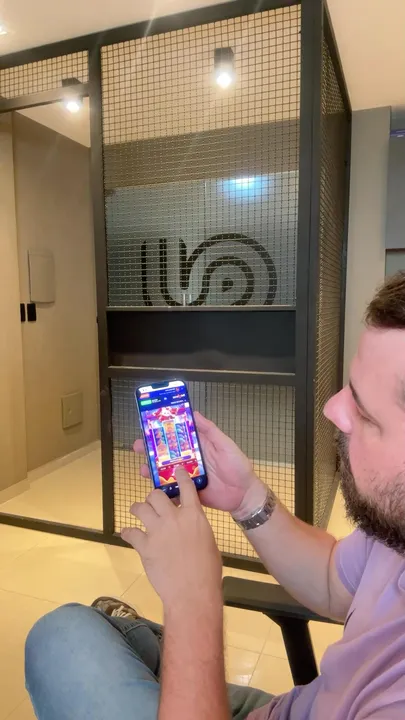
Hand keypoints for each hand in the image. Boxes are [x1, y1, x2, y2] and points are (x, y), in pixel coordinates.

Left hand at [122, 467, 221, 609]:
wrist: (192, 592)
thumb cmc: (207, 571)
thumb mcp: (208, 542)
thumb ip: (197, 528)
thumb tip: (190, 527)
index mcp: (194, 516)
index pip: (186, 487)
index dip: (180, 476)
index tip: (176, 471)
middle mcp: (174, 518)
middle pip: (156, 495)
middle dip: (153, 498)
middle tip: (153, 504)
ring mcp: (157, 531)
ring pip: (140, 508)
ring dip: (138, 509)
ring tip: (138, 513)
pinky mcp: (144, 546)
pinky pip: (130, 532)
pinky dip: (128, 533)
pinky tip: (129, 535)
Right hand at [134, 412, 267, 517]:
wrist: (244, 495)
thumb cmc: (238, 467)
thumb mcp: (226, 445)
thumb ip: (211, 431)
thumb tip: (195, 413)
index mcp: (198, 446)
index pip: (177, 436)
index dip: (163, 431)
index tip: (149, 426)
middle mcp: (190, 460)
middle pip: (166, 453)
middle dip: (151, 450)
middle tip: (138, 446)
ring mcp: (187, 476)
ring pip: (165, 471)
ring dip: (153, 469)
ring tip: (143, 468)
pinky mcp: (188, 491)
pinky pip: (172, 489)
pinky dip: (162, 489)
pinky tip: (154, 488)